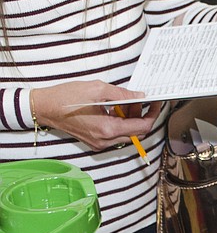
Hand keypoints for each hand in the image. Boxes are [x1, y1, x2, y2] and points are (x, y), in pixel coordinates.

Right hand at [31, 81, 161, 149]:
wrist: (43, 107)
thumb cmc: (66, 98)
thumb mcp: (97, 89)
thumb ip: (122, 94)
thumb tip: (140, 96)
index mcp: (108, 129)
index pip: (142, 127)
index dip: (153, 114)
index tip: (156, 103)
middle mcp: (106, 141)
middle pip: (137, 132)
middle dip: (141, 115)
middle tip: (137, 100)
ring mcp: (100, 143)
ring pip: (126, 134)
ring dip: (129, 119)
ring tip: (122, 102)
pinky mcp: (95, 142)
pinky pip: (115, 135)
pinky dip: (119, 123)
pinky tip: (112, 109)